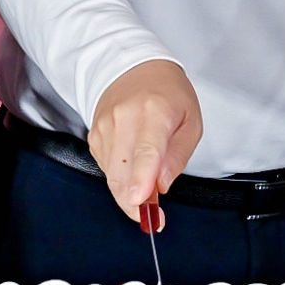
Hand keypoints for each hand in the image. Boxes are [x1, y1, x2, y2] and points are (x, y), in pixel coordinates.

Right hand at [89, 59, 202, 226]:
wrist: (133, 68)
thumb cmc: (167, 94)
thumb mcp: (190, 120)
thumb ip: (178, 155)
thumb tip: (161, 184)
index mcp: (154, 111)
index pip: (145, 151)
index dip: (141, 180)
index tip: (140, 202)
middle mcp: (123, 118)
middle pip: (122, 171)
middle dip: (134, 201)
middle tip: (151, 215)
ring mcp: (104, 128)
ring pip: (112, 175)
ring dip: (128, 191)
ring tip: (147, 188)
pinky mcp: (93, 137)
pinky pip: (106, 169)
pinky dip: (120, 177)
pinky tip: (132, 167)